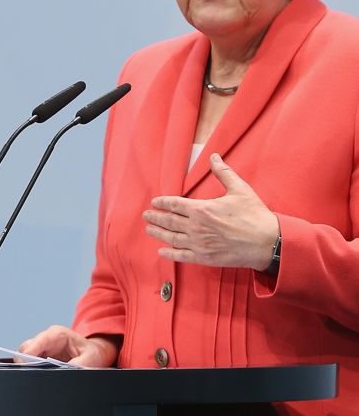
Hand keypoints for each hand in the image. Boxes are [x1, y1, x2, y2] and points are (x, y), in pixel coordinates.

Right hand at [18, 325, 119, 367]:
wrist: (96, 354)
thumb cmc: (94, 353)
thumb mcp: (91, 359)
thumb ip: (77, 366)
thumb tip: (64, 374)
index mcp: (57, 334)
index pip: (37, 342)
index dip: (29, 353)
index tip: (25, 365)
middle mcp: (47, 339)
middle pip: (26, 348)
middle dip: (27, 362)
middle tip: (34, 376)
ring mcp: (43, 348)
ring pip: (25, 355)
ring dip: (30, 367)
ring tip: (40, 378)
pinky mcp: (42, 357)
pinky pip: (31, 362)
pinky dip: (33, 370)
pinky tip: (41, 377)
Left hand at [144, 152, 278, 268]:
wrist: (269, 243)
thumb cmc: (255, 216)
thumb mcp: (240, 189)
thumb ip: (223, 173)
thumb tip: (214, 156)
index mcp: (202, 209)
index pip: (174, 204)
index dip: (162, 203)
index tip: (154, 202)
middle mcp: (196, 227)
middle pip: (169, 221)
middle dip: (155, 218)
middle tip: (146, 216)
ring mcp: (200, 244)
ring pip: (172, 238)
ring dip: (158, 234)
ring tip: (149, 230)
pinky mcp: (206, 258)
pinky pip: (182, 256)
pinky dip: (170, 254)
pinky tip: (162, 251)